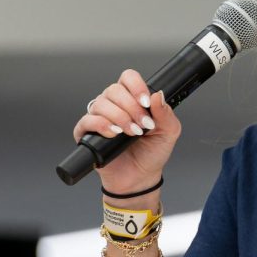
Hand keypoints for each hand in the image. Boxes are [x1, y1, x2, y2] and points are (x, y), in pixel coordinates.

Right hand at [72, 69, 180, 192]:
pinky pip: (87, 120)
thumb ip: (166, 113)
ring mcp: (99, 118)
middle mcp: (114, 105)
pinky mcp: (87, 133)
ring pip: (101, 103)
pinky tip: (114, 134)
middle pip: (114, 89)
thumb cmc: (152, 153)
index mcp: (132, 100)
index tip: (146, 102)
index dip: (136, 86)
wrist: (140, 177)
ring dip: (120, 117)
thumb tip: (158, 95)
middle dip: (131, 107)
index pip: (128, 78)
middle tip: (143, 125)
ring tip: (132, 133)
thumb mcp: (168, 132)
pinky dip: (101, 125)